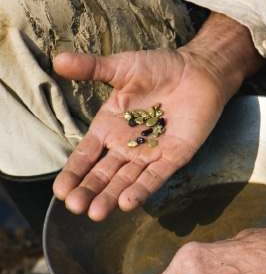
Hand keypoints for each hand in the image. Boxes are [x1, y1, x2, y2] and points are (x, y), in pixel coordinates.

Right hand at [53, 13, 263, 220]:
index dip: (73, 172)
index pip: (86, 155)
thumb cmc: (160, 68)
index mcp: (109, 128)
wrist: (199, 71)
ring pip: (127, 180)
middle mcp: (126, 145)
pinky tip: (127, 204)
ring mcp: (150, 153)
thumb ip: (91, 67)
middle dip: (89, 191)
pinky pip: (156, 177)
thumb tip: (57, 60)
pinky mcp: (174, 157)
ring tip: (97, 213)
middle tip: (75, 207)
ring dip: (112, 196)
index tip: (60, 191)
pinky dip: (142, 189)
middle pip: (104, 174)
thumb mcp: (121, 67)